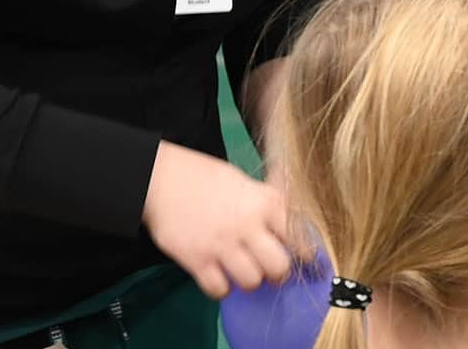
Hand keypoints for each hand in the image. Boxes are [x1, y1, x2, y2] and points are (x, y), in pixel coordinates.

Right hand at [143, 141, 296, 297]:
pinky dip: (221, 288)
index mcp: (265, 202)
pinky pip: (220, 290)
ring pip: (252, 282)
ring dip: (249, 280)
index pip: (300, 238)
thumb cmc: (207, 178)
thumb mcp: (246, 182)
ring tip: (241, 270)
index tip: (306, 262)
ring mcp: (222, 244)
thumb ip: (269, 204)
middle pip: (280, 268)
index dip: (305, 254)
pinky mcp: (197, 260)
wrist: (162, 177)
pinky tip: (219, 275)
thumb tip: (296, 224)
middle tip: (269, 269)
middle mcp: (248, 224)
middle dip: (278, 273)